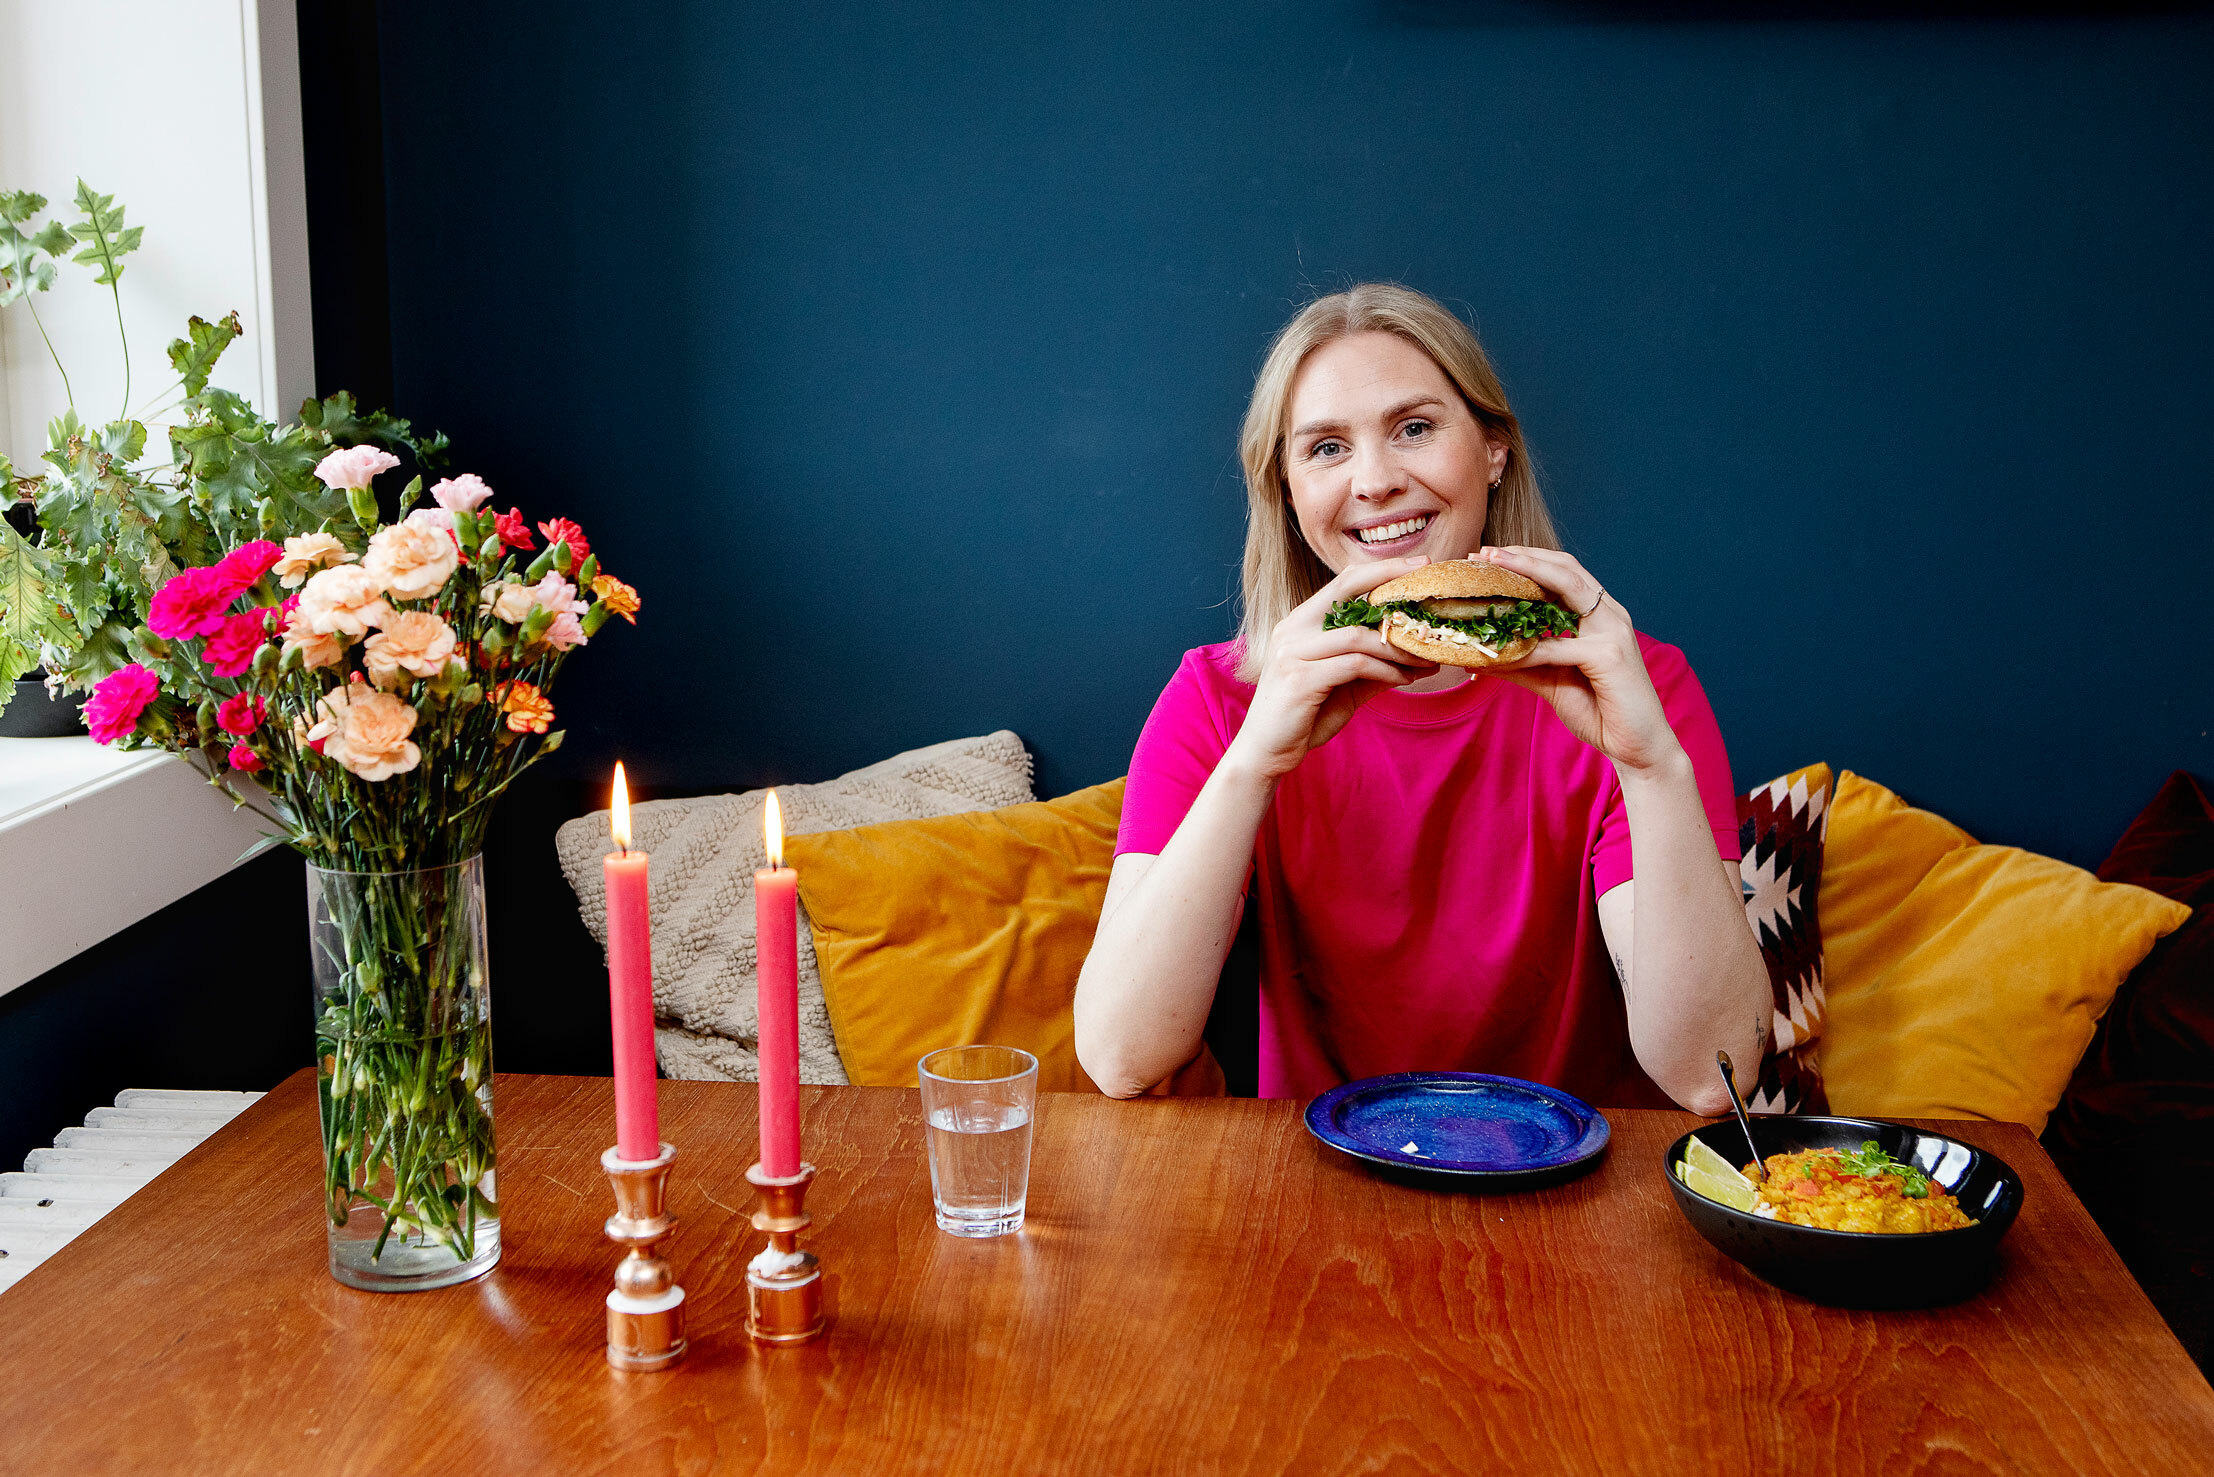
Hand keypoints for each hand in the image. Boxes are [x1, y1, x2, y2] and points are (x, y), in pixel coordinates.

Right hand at [1227, 556, 1439, 779]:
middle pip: (1346, 588)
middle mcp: (1292, 629)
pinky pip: (1355, 665)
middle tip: (1428, 589)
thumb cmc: (1304, 716)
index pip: (1343, 581)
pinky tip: (1404, 679)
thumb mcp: (1345, 685)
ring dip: (1398, 647)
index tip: (1420, 565)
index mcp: (1300, 622)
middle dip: (1391, 581)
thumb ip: (1375, 666)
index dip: (1382, 569)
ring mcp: (1292, 652)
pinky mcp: (1299, 679)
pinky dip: (1386, 670)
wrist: (1267, 752)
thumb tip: (1418, 658)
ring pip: (1358, 635)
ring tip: (1424, 659)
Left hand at [1479, 547, 1684, 772]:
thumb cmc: (1599, 710)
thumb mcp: (1552, 681)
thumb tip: (1480, 656)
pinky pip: (1559, 646)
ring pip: (1567, 589)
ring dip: (1525, 576)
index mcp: (1600, 615)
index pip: (1563, 572)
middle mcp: (1610, 615)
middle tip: (1484, 553)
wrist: (1637, 747)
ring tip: (1491, 572)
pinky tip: (1500, 651)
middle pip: (1566, 568)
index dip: (1527, 559)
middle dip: (1523, 556)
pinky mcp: (1610, 656)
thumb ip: (1522, 663)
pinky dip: (1527, 647)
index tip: (1488, 556)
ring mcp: (1613, 632)